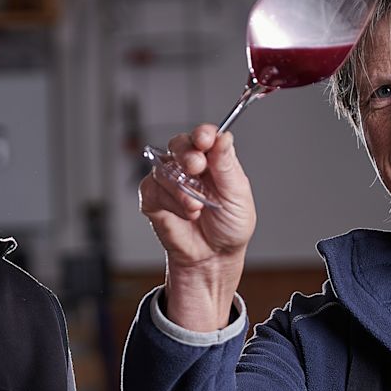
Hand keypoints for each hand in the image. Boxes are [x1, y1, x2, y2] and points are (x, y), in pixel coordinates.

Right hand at [139, 125, 256, 270]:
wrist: (213, 257)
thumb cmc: (229, 227)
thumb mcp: (237, 195)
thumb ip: (227, 165)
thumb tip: (224, 137)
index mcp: (213, 160)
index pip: (204, 136)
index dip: (202, 134)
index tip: (205, 139)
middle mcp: (190, 167)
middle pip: (179, 144)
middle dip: (186, 154)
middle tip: (196, 168)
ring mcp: (170, 181)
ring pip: (165, 168)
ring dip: (181, 189)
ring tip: (197, 209)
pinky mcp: (153, 197)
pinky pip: (152, 188)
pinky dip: (170, 202)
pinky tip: (184, 214)